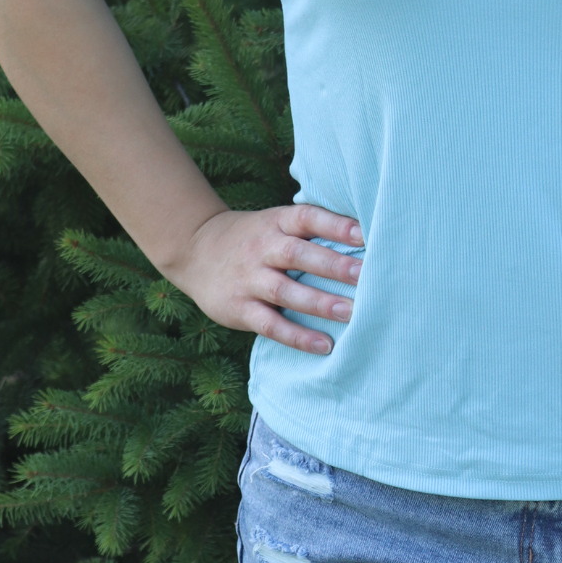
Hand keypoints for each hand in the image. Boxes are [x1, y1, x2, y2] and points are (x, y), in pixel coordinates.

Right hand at [167, 202, 362, 350]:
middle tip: (367, 275)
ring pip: (286, 290)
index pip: (307, 218)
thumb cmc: (252, 238)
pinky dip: (298, 336)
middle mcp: (263, 248)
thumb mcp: (274, 222)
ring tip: (352, 312)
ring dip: (320, 302)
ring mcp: (249, 279)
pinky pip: (271, 324)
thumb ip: (309, 229)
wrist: (194, 249)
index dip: (336, 225)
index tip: (365, 235)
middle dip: (334, 265)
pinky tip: (324, 344)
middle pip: (299, 254)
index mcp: (276, 223)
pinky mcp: (239, 308)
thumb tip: (364, 237)